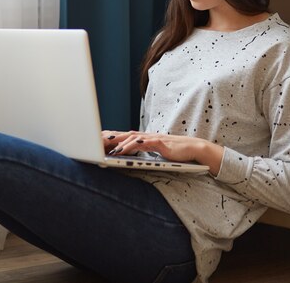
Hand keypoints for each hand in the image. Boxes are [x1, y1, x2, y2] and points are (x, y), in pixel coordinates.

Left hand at [101, 130, 222, 173]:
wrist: (194, 149)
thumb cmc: (176, 153)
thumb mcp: (156, 152)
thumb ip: (144, 151)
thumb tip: (131, 154)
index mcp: (145, 138)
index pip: (125, 136)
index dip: (111, 137)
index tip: (98, 139)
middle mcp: (147, 136)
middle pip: (124, 134)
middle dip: (110, 137)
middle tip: (95, 140)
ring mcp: (153, 138)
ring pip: (131, 138)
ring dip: (118, 142)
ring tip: (106, 147)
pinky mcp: (160, 143)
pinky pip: (143, 143)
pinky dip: (132, 145)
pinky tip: (125, 149)